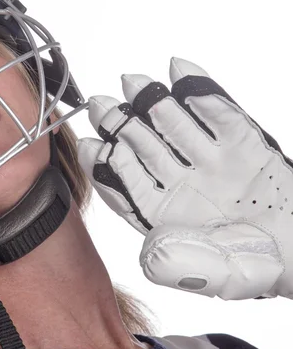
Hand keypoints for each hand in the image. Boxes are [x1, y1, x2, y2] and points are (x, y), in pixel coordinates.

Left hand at [77, 58, 292, 299]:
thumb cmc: (258, 269)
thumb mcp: (214, 277)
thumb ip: (177, 265)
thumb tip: (149, 249)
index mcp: (163, 214)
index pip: (126, 184)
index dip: (106, 165)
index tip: (90, 146)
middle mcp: (181, 184)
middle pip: (143, 148)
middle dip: (119, 125)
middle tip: (99, 104)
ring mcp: (210, 161)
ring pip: (174, 125)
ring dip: (151, 102)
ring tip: (133, 82)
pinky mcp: (242, 143)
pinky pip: (218, 112)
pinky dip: (200, 91)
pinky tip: (179, 70)